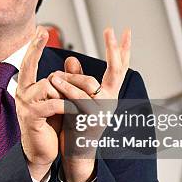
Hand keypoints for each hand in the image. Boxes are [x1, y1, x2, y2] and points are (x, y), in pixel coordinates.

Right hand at [16, 26, 63, 180]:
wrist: (41, 151)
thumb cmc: (49, 124)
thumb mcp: (59, 99)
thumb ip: (64, 81)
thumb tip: (73, 61)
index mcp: (28, 87)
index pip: (29, 62)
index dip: (34, 46)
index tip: (40, 30)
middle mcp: (22, 92)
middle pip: (40, 69)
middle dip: (52, 61)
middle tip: (68, 59)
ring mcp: (25, 103)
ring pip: (51, 85)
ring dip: (69, 93)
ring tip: (77, 105)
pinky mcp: (31, 116)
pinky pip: (54, 103)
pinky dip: (67, 106)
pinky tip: (74, 111)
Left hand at [49, 27, 130, 181]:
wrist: (77, 151)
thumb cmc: (77, 123)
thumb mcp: (77, 97)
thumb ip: (75, 78)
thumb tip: (70, 59)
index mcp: (109, 93)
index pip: (120, 68)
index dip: (123, 50)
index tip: (127, 31)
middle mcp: (111, 100)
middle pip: (116, 71)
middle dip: (113, 50)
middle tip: (110, 30)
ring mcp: (103, 110)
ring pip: (89, 85)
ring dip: (71, 76)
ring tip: (54, 74)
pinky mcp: (91, 120)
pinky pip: (77, 100)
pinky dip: (65, 90)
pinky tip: (54, 83)